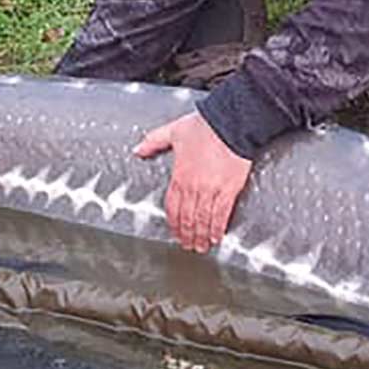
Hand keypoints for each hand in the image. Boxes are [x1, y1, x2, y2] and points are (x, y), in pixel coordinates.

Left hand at [133, 112, 251, 252]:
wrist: (231, 123)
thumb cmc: (205, 126)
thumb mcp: (173, 131)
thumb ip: (153, 142)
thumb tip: (137, 150)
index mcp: (179, 175)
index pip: (172, 207)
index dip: (173, 223)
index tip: (175, 232)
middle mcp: (193, 186)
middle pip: (187, 218)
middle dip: (187, 234)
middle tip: (188, 245)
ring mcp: (211, 189)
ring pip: (202, 220)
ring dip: (201, 236)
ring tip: (201, 246)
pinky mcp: (229, 189)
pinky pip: (221, 214)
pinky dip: (218, 228)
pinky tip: (217, 236)